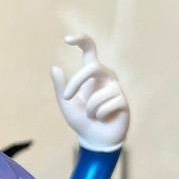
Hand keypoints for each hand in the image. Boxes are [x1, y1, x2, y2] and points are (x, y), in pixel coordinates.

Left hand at [51, 34, 128, 150]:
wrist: (96, 138)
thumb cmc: (82, 119)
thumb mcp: (66, 104)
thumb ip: (61, 88)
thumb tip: (54, 68)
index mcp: (91, 75)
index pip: (90, 51)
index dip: (81, 40)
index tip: (67, 39)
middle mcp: (106, 77)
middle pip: (93, 67)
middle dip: (76, 82)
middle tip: (66, 98)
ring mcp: (116, 88)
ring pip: (97, 94)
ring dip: (88, 110)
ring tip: (93, 116)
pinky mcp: (124, 101)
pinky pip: (106, 106)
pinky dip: (99, 116)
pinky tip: (104, 119)